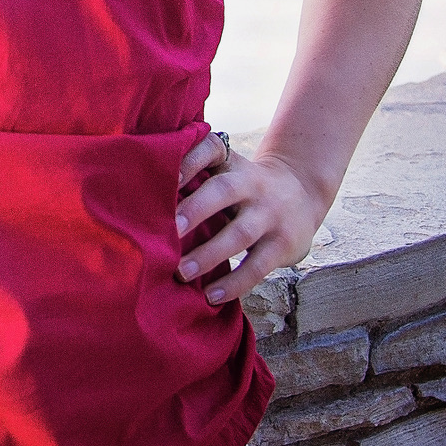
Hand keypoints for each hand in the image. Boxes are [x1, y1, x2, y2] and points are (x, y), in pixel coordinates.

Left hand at [173, 133, 330, 306]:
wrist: (303, 194)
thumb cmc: (244, 186)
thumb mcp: (228, 170)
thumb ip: (196, 176)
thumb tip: (141, 199)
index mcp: (232, 163)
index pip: (212, 148)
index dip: (190, 159)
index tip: (168, 177)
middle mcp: (252, 184)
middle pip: (222, 191)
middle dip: (194, 210)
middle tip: (167, 231)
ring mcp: (270, 214)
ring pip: (239, 234)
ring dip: (208, 255)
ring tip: (181, 273)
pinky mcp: (283, 244)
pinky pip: (257, 265)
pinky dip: (234, 283)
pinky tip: (211, 296)